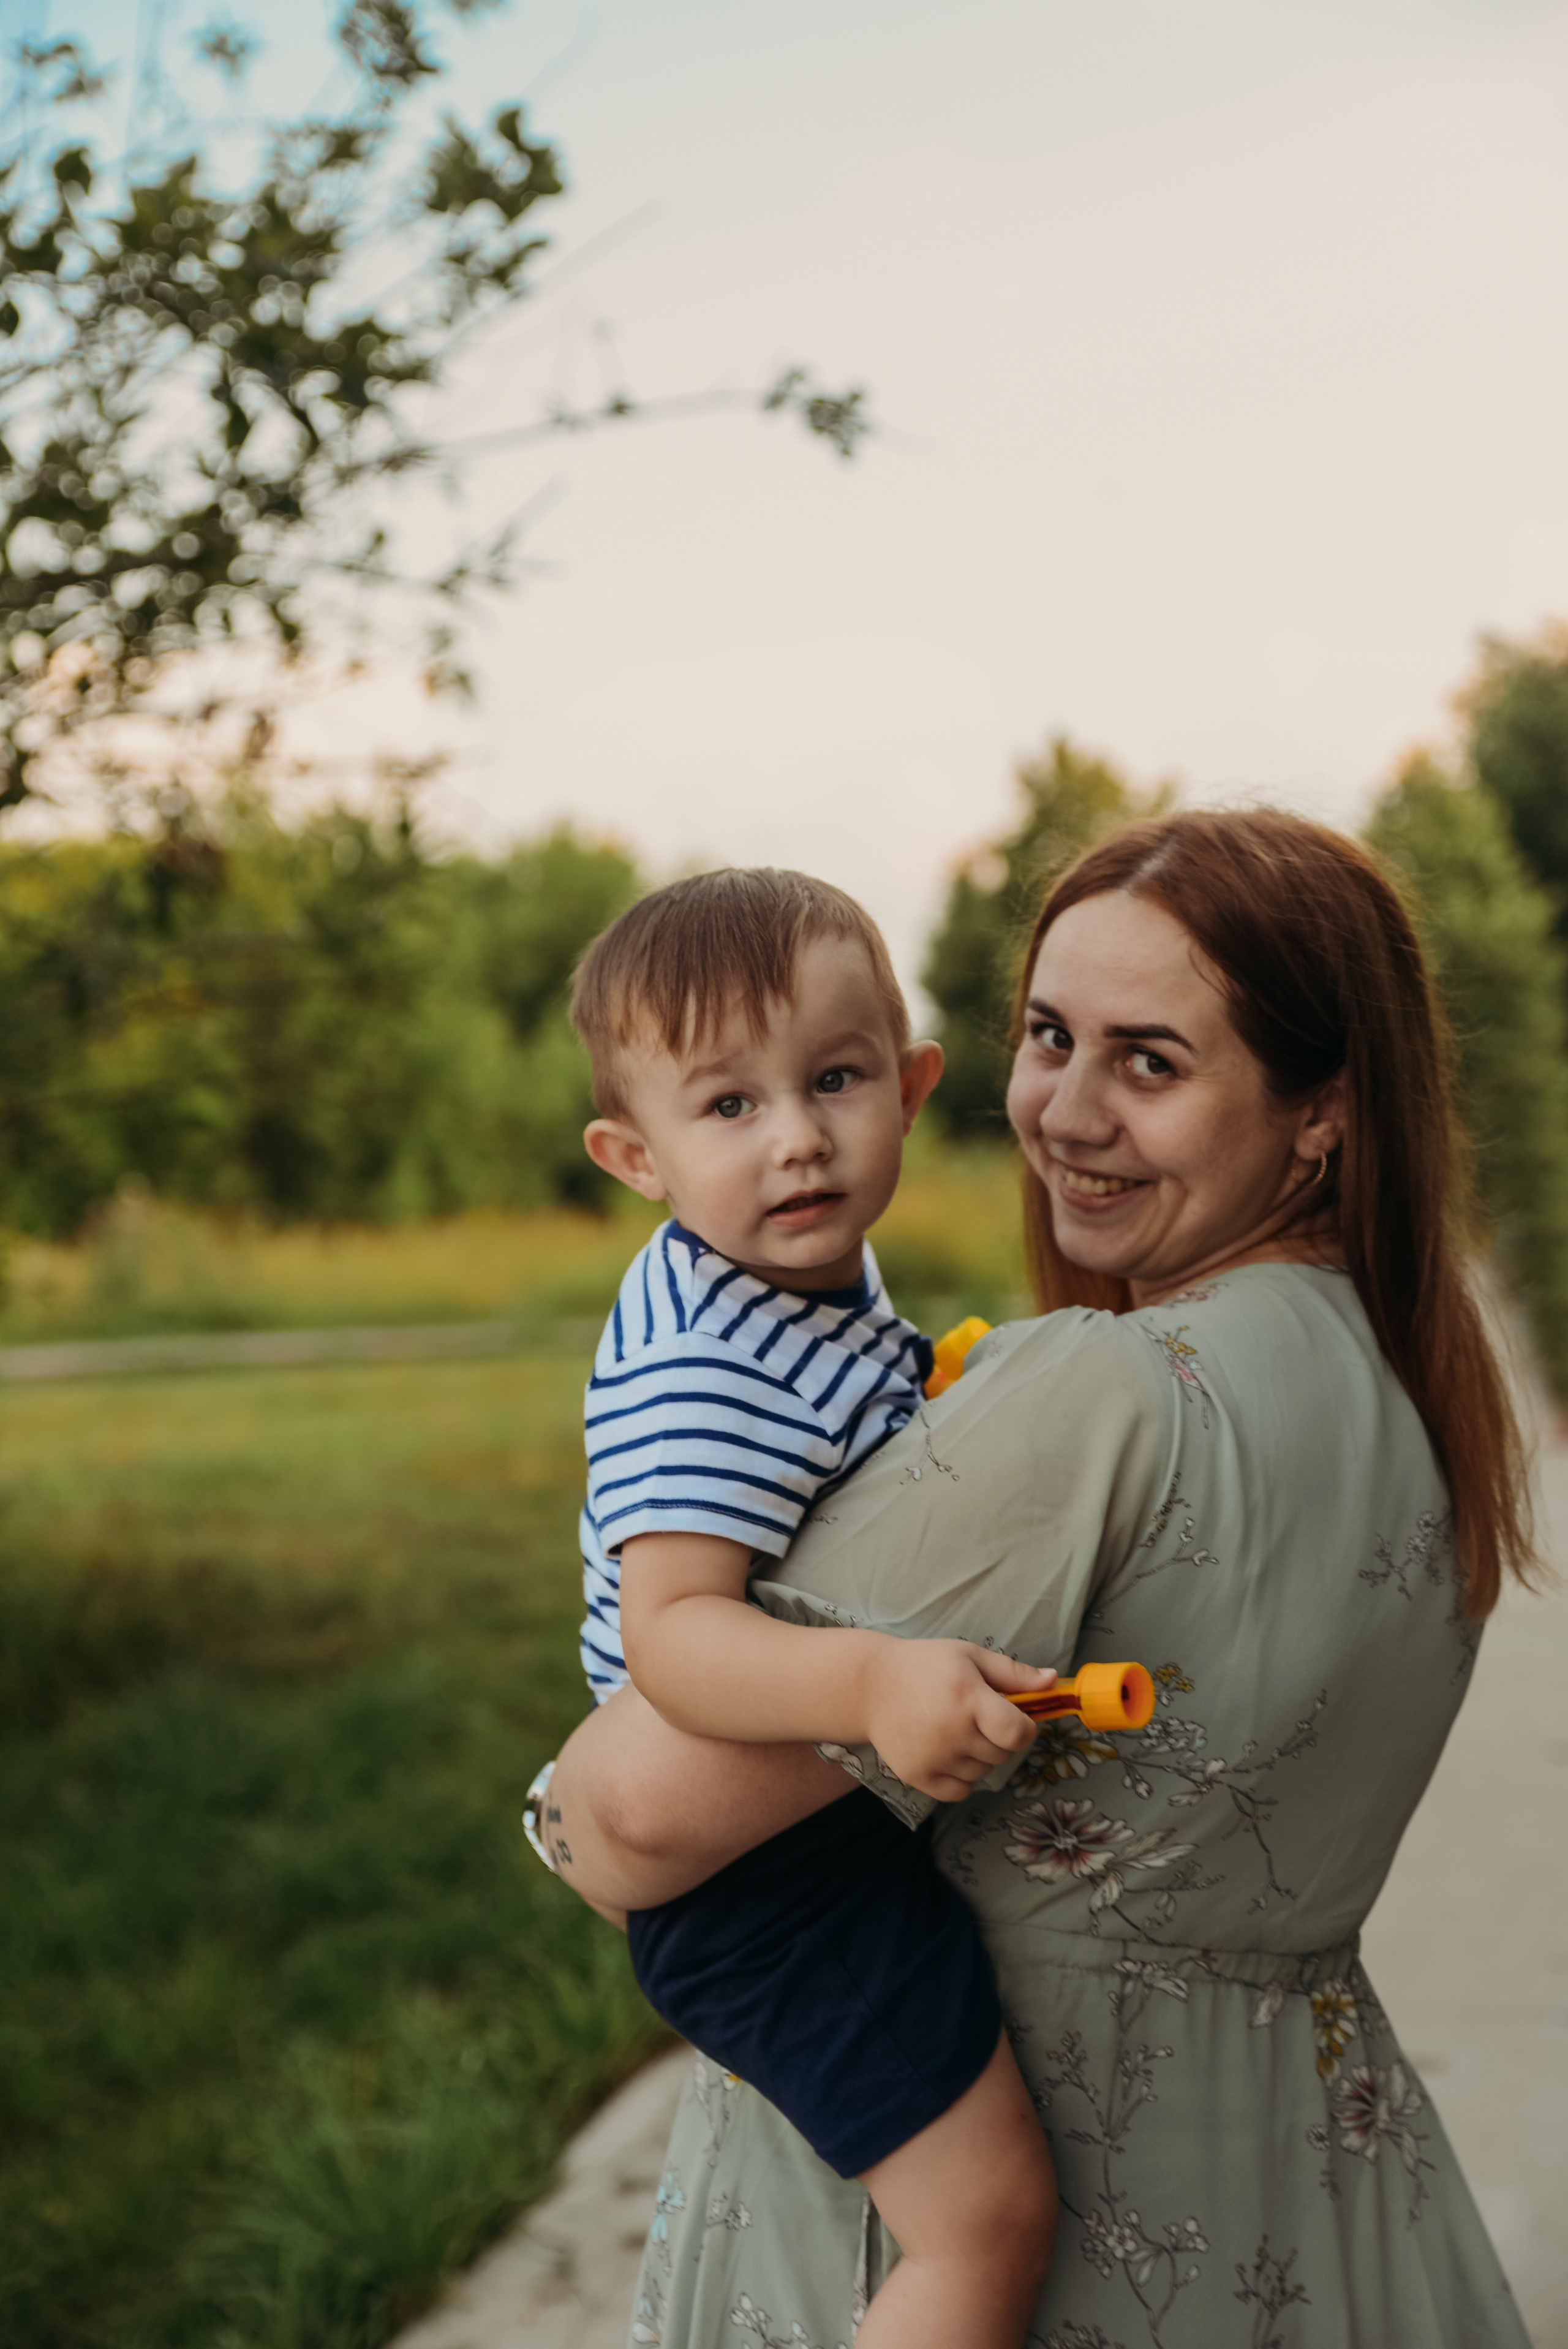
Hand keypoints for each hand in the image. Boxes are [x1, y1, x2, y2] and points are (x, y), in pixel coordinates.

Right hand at [863, 1641, 1055, 1801]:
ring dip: (978, 1757)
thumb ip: (1013, 1673)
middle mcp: (951, 1732)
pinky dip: (961, 1777)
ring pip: (983, 1774)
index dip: (1024, 1729)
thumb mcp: (970, 1657)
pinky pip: (960, 1791)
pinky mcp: (918, 1777)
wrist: (870, 1685)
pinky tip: (946, 1752)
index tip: (1012, 1717)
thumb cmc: (925, 1666)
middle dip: (998, 1738)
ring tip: (954, 1730)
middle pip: (1002, 1755)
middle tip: (974, 1717)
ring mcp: (933, 1758)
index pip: (1018, 1734)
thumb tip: (1053, 1681)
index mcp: (967, 1698)